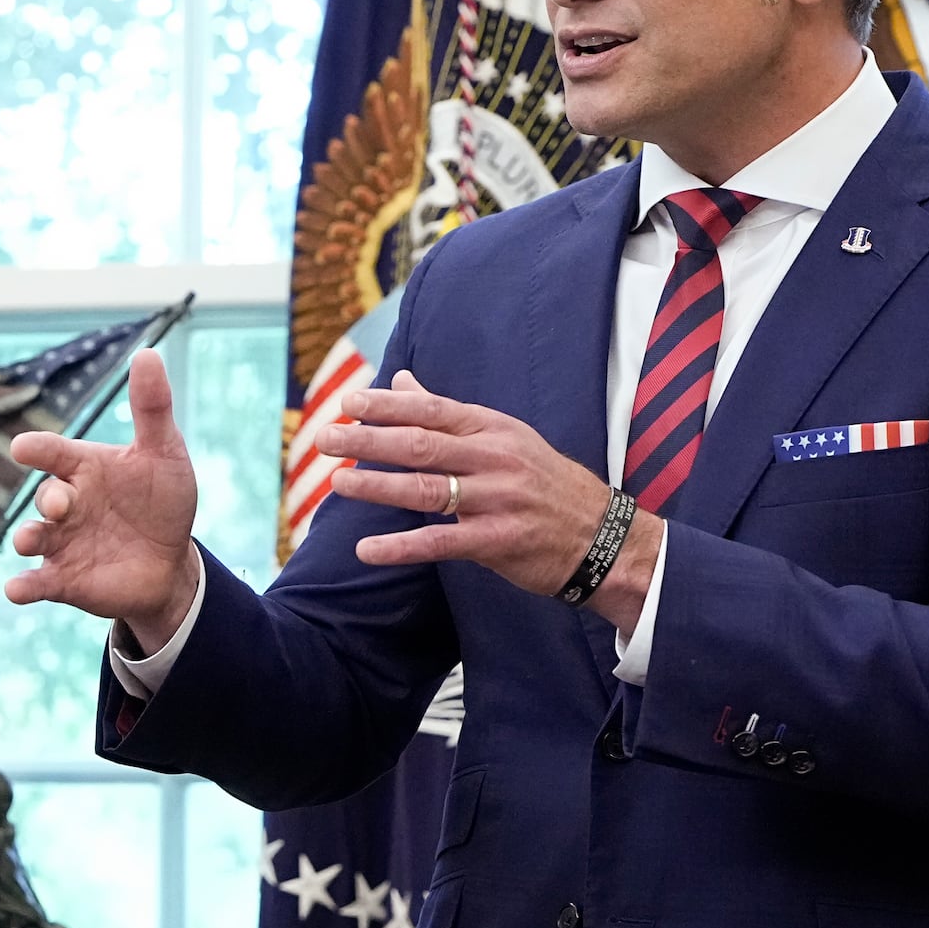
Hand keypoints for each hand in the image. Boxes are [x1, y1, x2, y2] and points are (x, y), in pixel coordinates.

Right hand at [1, 349, 203, 644]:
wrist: (169, 564)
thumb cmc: (162, 502)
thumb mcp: (164, 453)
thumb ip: (152, 408)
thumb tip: (147, 353)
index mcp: (83, 468)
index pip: (54, 453)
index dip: (38, 449)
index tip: (23, 448)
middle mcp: (66, 504)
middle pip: (45, 496)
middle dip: (48, 499)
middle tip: (61, 503)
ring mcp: (61, 543)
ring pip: (32, 537)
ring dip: (26, 538)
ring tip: (28, 541)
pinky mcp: (63, 580)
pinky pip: (36, 582)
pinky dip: (23, 586)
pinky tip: (16, 590)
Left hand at [312, 372, 660, 629]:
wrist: (603, 537)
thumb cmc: (544, 484)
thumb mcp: (503, 437)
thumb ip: (447, 413)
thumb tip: (400, 378)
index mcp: (492, 429)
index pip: (431, 410)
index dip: (387, 406)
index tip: (348, 403)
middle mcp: (494, 458)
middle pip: (420, 445)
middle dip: (368, 440)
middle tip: (325, 439)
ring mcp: (497, 500)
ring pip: (426, 489)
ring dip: (377, 487)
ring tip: (337, 484)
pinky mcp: (498, 541)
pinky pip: (440, 543)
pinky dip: (400, 547)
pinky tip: (366, 548)